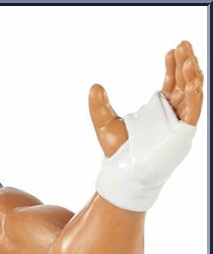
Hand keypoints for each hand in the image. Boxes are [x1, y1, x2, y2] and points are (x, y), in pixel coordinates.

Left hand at [88, 41, 203, 157]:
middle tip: (183, 44)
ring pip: (191, 92)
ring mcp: (179, 123)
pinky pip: (194, 108)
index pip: (171, 83)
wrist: (123, 174)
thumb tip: (94, 87)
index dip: (173, 66)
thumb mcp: (105, 124)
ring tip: (187, 55)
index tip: (171, 50)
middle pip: (184, 83)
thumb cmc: (118, 154)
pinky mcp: (183, 132)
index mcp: (159, 110)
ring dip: (192, 73)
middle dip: (185, 62)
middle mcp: (173, 114)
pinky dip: (194, 92)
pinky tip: (192, 77)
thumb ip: (99, 106)